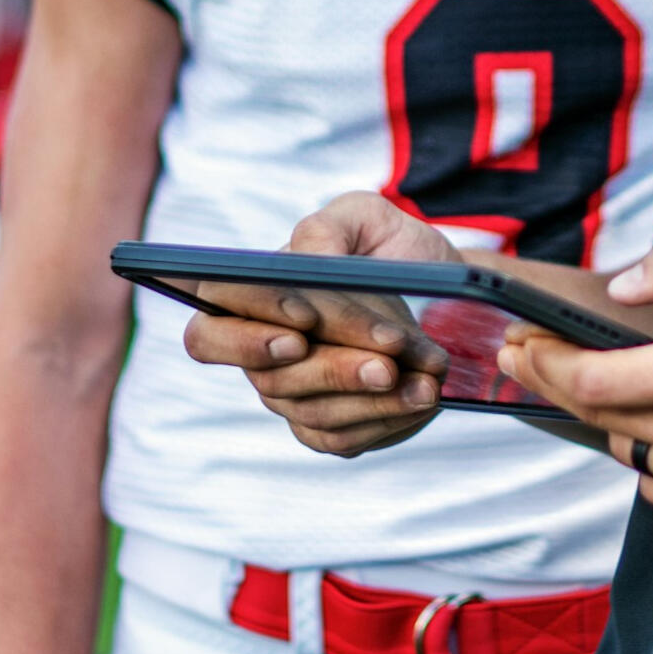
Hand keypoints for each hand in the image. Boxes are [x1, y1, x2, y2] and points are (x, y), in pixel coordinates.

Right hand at [183, 192, 456, 455]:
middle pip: (270, 377)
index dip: (247, 333)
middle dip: (332, 369)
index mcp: (254, 297)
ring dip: (372, 397)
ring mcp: (293, 393)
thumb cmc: (390, 246)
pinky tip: (422, 395)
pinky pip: (343, 436)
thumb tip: (308, 257)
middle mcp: (262, 352)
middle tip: (385, 364)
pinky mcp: (327, 425)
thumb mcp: (364, 217)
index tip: (306, 322)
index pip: (211, 327)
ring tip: (424, 381)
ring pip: (313, 412)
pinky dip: (388, 417)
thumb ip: (326, 229)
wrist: (441, 287)